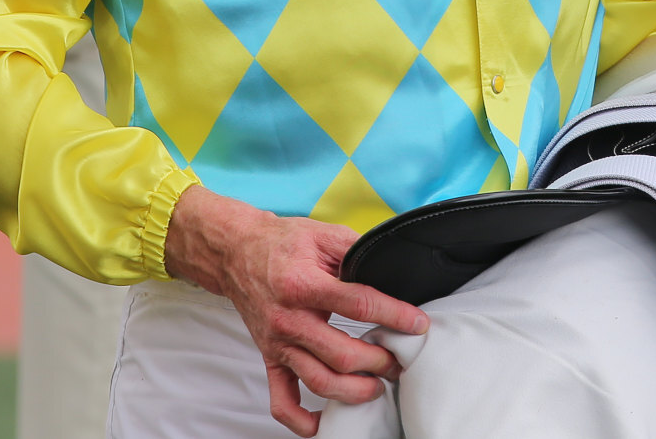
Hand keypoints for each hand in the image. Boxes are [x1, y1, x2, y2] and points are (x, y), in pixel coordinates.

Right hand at [164, 186, 428, 435]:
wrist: (237, 253)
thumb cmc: (282, 243)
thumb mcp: (324, 234)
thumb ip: (357, 252)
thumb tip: (392, 271)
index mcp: (304, 285)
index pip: (359, 304)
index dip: (394, 315)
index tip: (418, 325)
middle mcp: (290, 320)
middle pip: (342, 355)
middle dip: (379, 362)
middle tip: (400, 360)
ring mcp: (278, 344)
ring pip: (319, 382)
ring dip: (354, 391)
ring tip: (378, 386)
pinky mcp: (270, 358)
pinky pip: (282, 400)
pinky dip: (302, 420)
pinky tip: (324, 424)